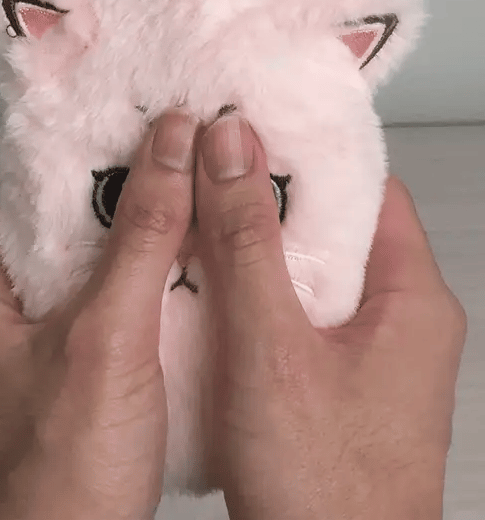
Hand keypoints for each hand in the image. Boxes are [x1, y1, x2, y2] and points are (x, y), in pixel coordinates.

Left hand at [0, 108, 198, 519]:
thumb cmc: (58, 479)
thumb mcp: (105, 334)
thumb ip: (140, 237)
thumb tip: (170, 149)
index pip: (31, 197)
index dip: (84, 159)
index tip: (136, 130)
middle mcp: (12, 318)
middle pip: (74, 230)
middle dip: (129, 198)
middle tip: (181, 163)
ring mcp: (50, 349)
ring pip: (104, 270)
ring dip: (150, 244)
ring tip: (196, 206)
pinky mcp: (87, 377)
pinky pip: (124, 310)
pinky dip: (158, 288)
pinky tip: (196, 277)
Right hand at [196, 114, 466, 519]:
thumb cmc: (327, 492)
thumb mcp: (272, 349)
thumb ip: (249, 243)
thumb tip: (233, 149)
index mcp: (411, 297)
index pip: (367, 188)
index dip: (309, 155)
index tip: (254, 133)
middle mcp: (400, 319)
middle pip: (336, 227)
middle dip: (272, 204)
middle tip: (213, 179)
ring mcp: (371, 354)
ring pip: (313, 273)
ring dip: (260, 252)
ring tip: (204, 227)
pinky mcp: (340, 382)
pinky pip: (300, 315)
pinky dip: (259, 298)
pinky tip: (214, 296)